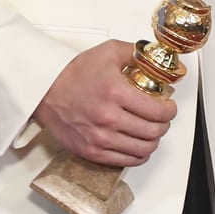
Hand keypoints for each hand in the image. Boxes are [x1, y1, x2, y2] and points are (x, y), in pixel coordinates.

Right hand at [32, 39, 177, 166]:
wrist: (44, 91)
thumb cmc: (73, 74)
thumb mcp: (107, 52)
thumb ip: (134, 52)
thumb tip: (155, 57)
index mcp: (115, 93)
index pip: (157, 111)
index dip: (170, 111)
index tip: (169, 107)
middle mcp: (108, 118)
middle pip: (153, 132)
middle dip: (164, 125)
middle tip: (162, 119)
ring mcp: (99, 138)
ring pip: (142, 150)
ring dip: (153, 141)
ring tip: (151, 132)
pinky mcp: (91, 151)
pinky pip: (125, 161)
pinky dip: (138, 155)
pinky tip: (138, 145)